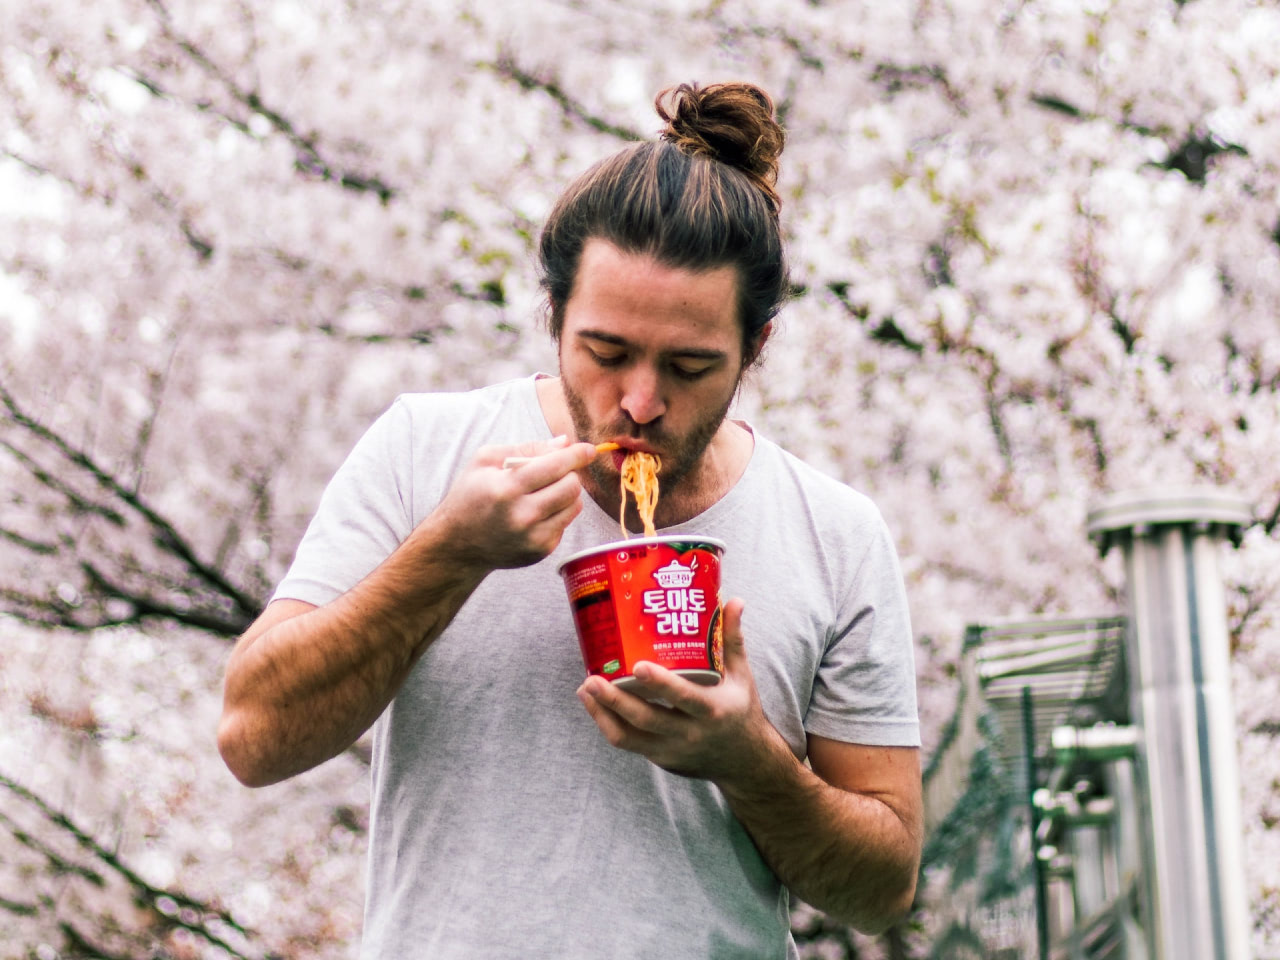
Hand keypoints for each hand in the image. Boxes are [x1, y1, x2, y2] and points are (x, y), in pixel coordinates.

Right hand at [430, 435, 596, 570]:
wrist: (457, 544)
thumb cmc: (470, 495)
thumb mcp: (485, 461)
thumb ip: (526, 448)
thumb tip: (565, 443)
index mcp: (507, 488)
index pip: (556, 466)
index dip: (577, 455)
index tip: (589, 450)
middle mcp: (522, 515)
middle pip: (572, 486)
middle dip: (569, 474)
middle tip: (555, 472)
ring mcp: (533, 537)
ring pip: (574, 506)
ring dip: (566, 494)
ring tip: (543, 492)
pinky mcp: (540, 551)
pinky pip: (565, 523)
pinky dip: (557, 513)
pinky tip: (535, 513)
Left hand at [576, 599, 784, 784]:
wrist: (742, 761)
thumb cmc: (739, 708)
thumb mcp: (741, 676)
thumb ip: (732, 638)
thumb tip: (733, 600)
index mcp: (712, 709)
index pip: (684, 697)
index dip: (661, 684)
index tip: (637, 667)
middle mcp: (690, 733)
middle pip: (647, 719)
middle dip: (615, 700)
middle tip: (593, 678)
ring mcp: (672, 749)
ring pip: (629, 737)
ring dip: (602, 713)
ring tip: (585, 688)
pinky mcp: (659, 758)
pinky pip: (627, 743)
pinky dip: (606, 723)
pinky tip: (593, 703)